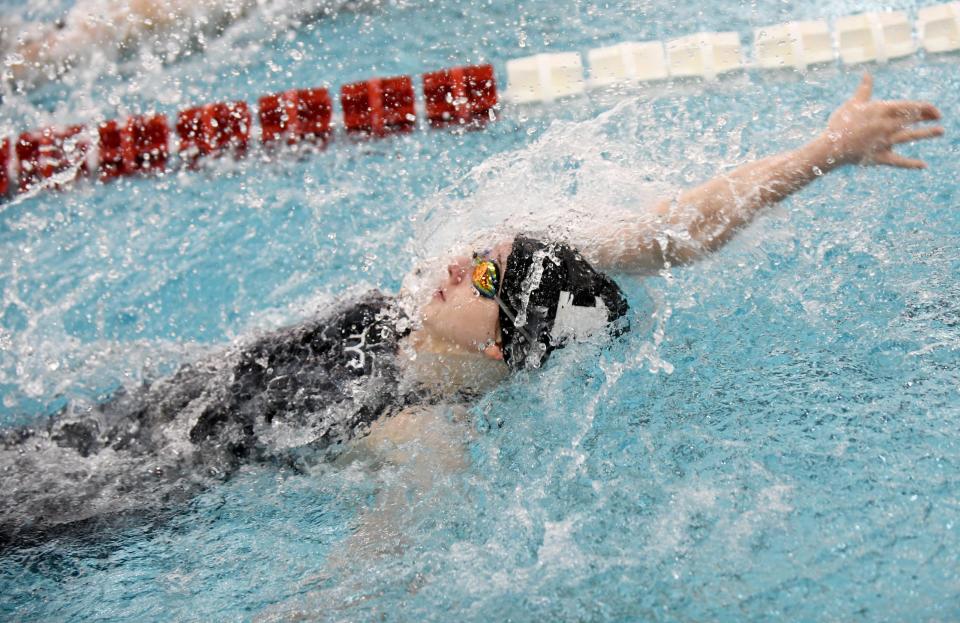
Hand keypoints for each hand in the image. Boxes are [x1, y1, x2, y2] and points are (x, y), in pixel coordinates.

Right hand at [820, 73, 943, 168]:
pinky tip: (923, 165)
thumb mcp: (853, 103)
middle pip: (912, 119)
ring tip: (940, 131)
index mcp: (881, 110)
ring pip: (910, 136)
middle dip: (928, 117)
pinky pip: (898, 161)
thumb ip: (864, 89)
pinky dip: (910, 164)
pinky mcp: (880, 156)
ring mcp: (884, 141)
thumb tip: (867, 73)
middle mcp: (887, 124)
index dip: (925, 107)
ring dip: (926, 133)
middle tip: (938, 117)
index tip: (933, 109)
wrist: (830, 147)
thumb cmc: (840, 123)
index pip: (909, 106)